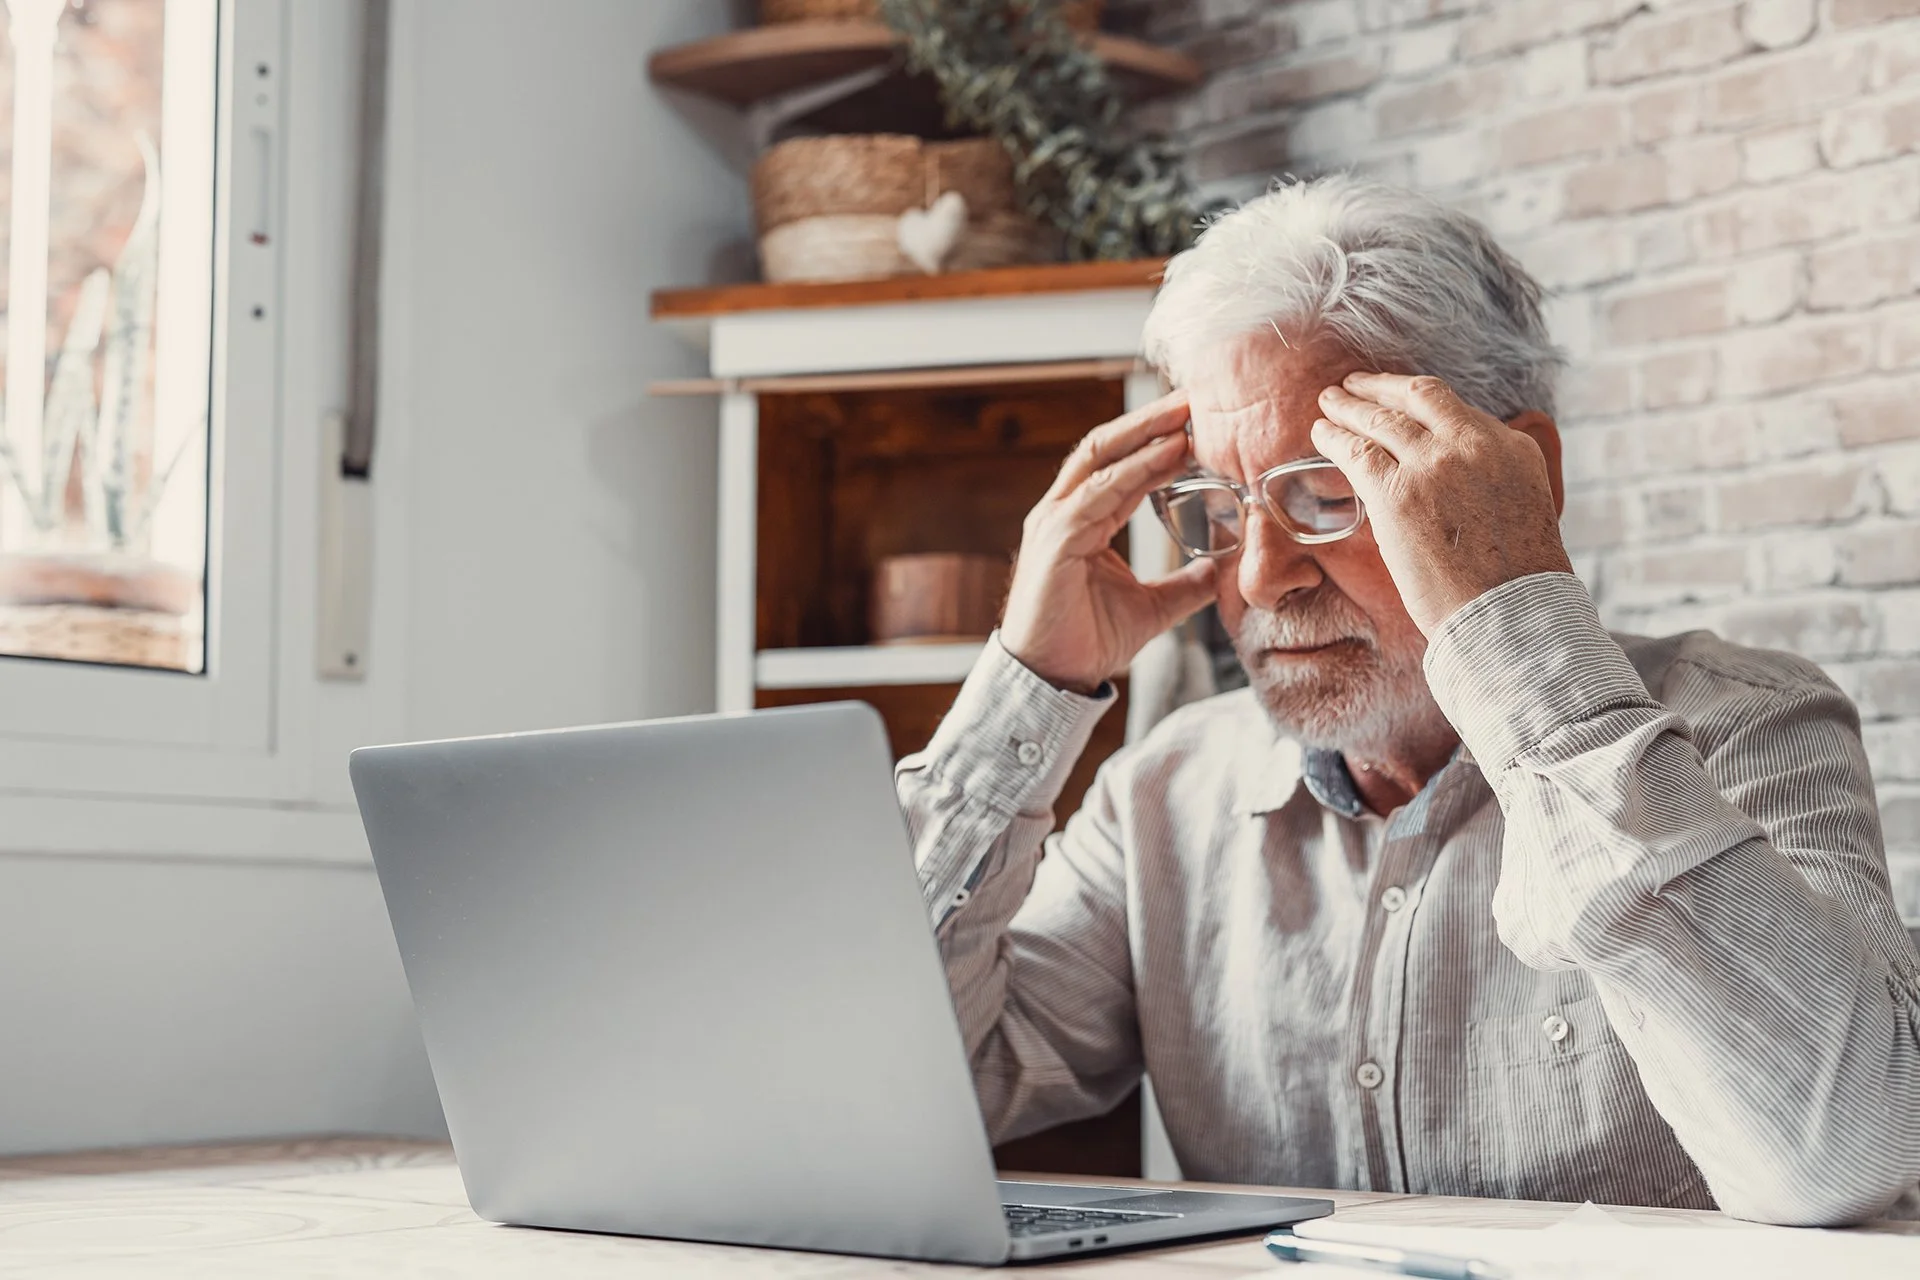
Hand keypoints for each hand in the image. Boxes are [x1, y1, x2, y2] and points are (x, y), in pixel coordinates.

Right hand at [1001, 392, 1218, 693]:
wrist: (1053, 680)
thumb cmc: (1085, 641)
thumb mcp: (1152, 608)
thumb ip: (1184, 585)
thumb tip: (1220, 572)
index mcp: (1080, 520)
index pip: (1116, 463)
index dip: (1154, 438)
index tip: (1196, 420)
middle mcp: (1062, 512)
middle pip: (1105, 446)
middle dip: (1149, 419)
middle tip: (1193, 398)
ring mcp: (1054, 523)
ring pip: (1101, 459)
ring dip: (1146, 433)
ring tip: (1185, 414)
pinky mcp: (1056, 541)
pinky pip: (1099, 493)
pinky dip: (1136, 470)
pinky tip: (1168, 454)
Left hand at [1312, 372, 1572, 637]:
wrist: (1509, 613)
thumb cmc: (1515, 580)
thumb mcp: (1528, 506)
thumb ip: (1496, 475)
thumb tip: (1463, 469)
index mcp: (1512, 447)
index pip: (1455, 409)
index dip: (1418, 400)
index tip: (1398, 398)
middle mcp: (1475, 444)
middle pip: (1417, 397)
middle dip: (1379, 387)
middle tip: (1354, 384)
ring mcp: (1434, 465)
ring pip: (1381, 420)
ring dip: (1349, 407)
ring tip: (1329, 402)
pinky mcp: (1397, 493)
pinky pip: (1356, 452)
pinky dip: (1334, 438)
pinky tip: (1320, 433)